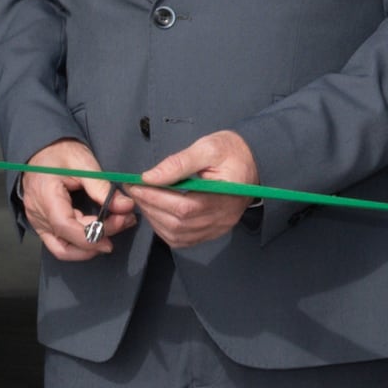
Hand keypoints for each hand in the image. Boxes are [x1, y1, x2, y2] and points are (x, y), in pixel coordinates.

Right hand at [20, 140, 124, 261]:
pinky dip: (80, 244)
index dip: (93, 232)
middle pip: (69, 239)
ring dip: (90, 247)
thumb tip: (126, 206)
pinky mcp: (44, 226)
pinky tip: (98, 234)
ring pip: (64, 249)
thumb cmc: (59, 153)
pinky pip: (61, 244)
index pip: (65, 226)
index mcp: (45, 196)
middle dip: (100, 237)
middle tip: (125, 220)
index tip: (120, 223)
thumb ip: (102, 187)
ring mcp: (38, 223)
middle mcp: (38, 215)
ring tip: (113, 230)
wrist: (41, 151)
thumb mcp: (83, 163)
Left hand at [129, 129, 260, 250]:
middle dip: (151, 207)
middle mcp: (223, 217)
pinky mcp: (214, 231)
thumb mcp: (207, 147)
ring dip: (155, 220)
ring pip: (178, 235)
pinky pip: (184, 240)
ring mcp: (219, 227)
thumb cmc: (230, 151)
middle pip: (179, 223)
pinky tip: (157, 214)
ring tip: (144, 200)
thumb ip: (178, 163)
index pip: (185, 207)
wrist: (252, 162)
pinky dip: (165, 230)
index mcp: (225, 194)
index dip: (156, 198)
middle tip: (135, 191)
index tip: (137, 185)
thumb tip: (149, 177)